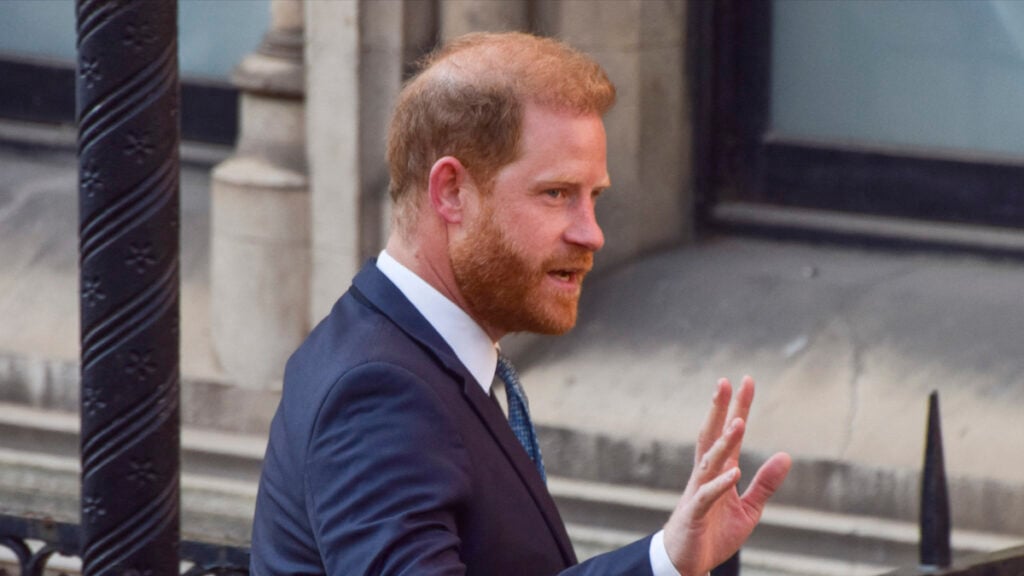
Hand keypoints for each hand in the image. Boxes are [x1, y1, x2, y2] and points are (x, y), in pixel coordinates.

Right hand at [662, 377, 791, 575]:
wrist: (687, 562)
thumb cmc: (714, 532)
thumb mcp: (749, 509)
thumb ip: (765, 483)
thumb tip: (786, 455)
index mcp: (720, 471)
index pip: (729, 433)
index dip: (738, 407)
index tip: (746, 381)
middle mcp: (706, 475)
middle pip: (711, 436)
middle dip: (719, 410)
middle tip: (726, 382)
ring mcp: (699, 492)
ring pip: (709, 461)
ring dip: (724, 443)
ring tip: (738, 423)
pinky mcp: (695, 513)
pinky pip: (708, 496)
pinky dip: (720, 483)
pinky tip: (733, 471)